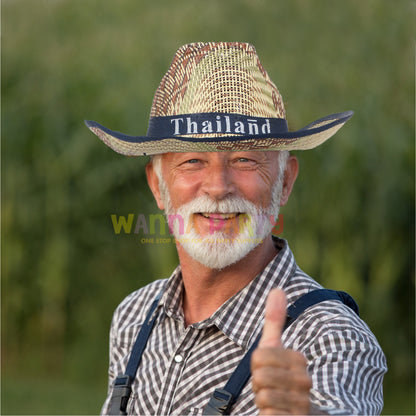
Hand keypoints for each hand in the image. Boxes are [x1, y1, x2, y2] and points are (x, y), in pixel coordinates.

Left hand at [251, 289, 311, 414]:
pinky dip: (268, 415)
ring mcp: (303, 405)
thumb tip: (277, 288)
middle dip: (259, 383)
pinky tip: (277, 413)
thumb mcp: (274, 348)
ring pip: (264, 398)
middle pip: (260, 377)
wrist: (296, 412)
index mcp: (299, 361)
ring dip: (263, 401)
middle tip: (269, 385)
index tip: (267, 368)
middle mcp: (305, 383)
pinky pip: (269, 415)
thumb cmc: (280, 376)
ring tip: (274, 399)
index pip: (259, 356)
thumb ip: (275, 319)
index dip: (257, 364)